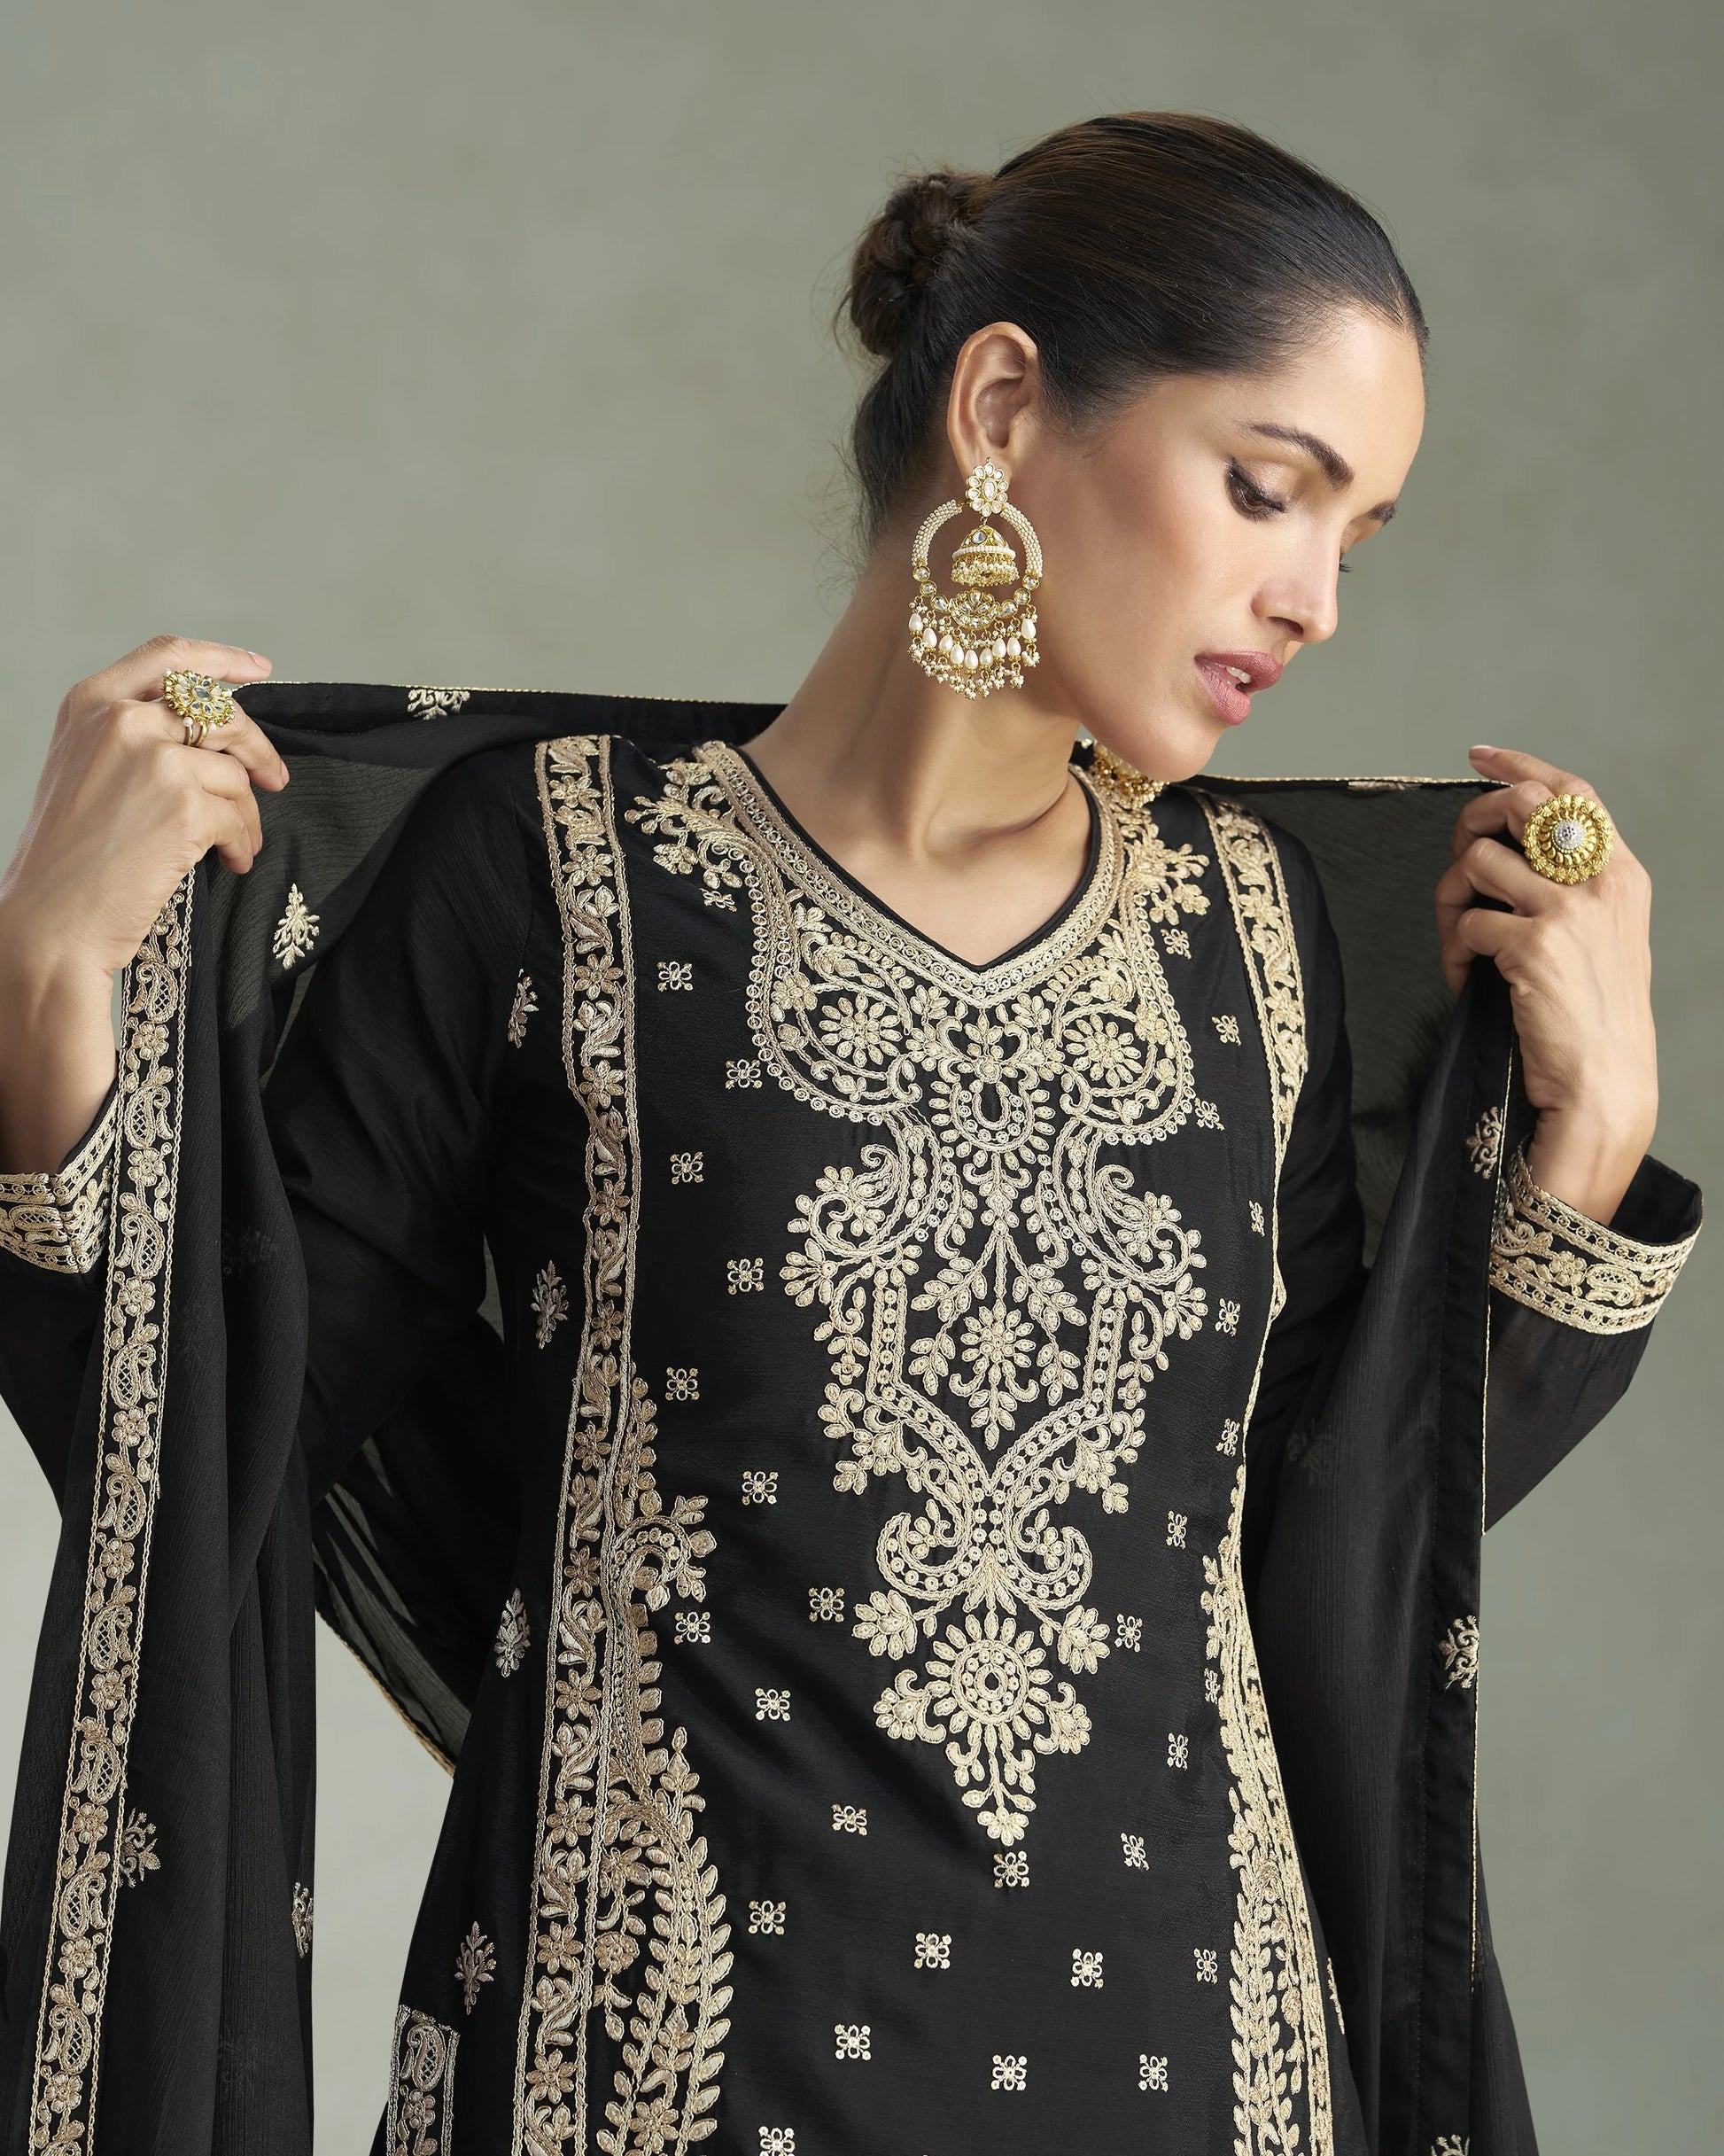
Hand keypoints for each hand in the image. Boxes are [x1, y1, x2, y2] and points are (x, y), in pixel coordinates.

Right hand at [0, 635, 284, 1174]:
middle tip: (276, 777)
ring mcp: (155, 759)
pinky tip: (233, 862)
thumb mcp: (86, 771)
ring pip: (234, 772)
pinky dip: (245, 841)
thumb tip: (211, 742)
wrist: (51, 920)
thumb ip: (137, 739)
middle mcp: (122, 719)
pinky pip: (240, 815)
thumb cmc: (69, 859)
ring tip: (236, 845)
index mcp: (90, 703)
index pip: (167, 657)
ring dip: (247, 812)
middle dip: (255, 745)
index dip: (221, 659)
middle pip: (218, 710)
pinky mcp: (185, 804)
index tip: (260, 669)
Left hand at [1434, 744, 1655, 1224]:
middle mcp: (1599, 881)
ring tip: (1459, 941)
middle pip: (1516, 806)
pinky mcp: (1533, 945)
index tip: (1480, 756)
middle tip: (1456, 860)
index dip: (1520, 764)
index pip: (1572, 790)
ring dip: (1450, 899)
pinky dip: (1452, 951)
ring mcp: (1567, 910)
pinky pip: (1466, 923)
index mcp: (1620, 873)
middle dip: (1467, 822)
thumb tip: (1506, 853)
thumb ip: (1570, 889)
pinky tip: (1464, 979)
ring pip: (1476, 861)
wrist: (1604, 1083)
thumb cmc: (1593, 1017)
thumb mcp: (1602, 938)